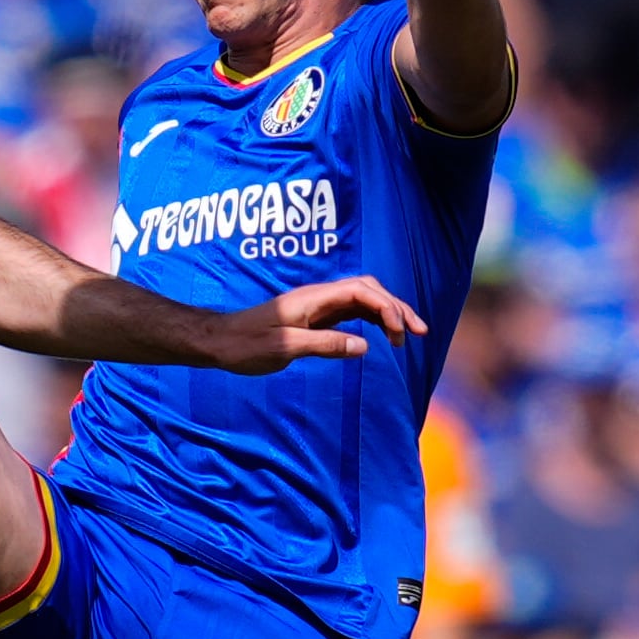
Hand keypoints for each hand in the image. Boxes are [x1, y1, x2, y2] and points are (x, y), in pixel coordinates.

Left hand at [206, 273, 428, 369]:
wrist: (219, 342)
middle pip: (368, 290)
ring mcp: (317, 306)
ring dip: (387, 314)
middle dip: (396, 307)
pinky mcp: (315, 318)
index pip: (360, 291)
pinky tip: (381, 336)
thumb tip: (364, 347)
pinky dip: (372, 321)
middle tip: (419, 333)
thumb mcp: (284, 348)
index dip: (386, 306)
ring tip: (405, 338)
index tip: (399, 331)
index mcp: (313, 299)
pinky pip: (352, 313)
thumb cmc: (246, 345)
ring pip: (363, 300)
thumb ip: (324, 345)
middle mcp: (318, 297)